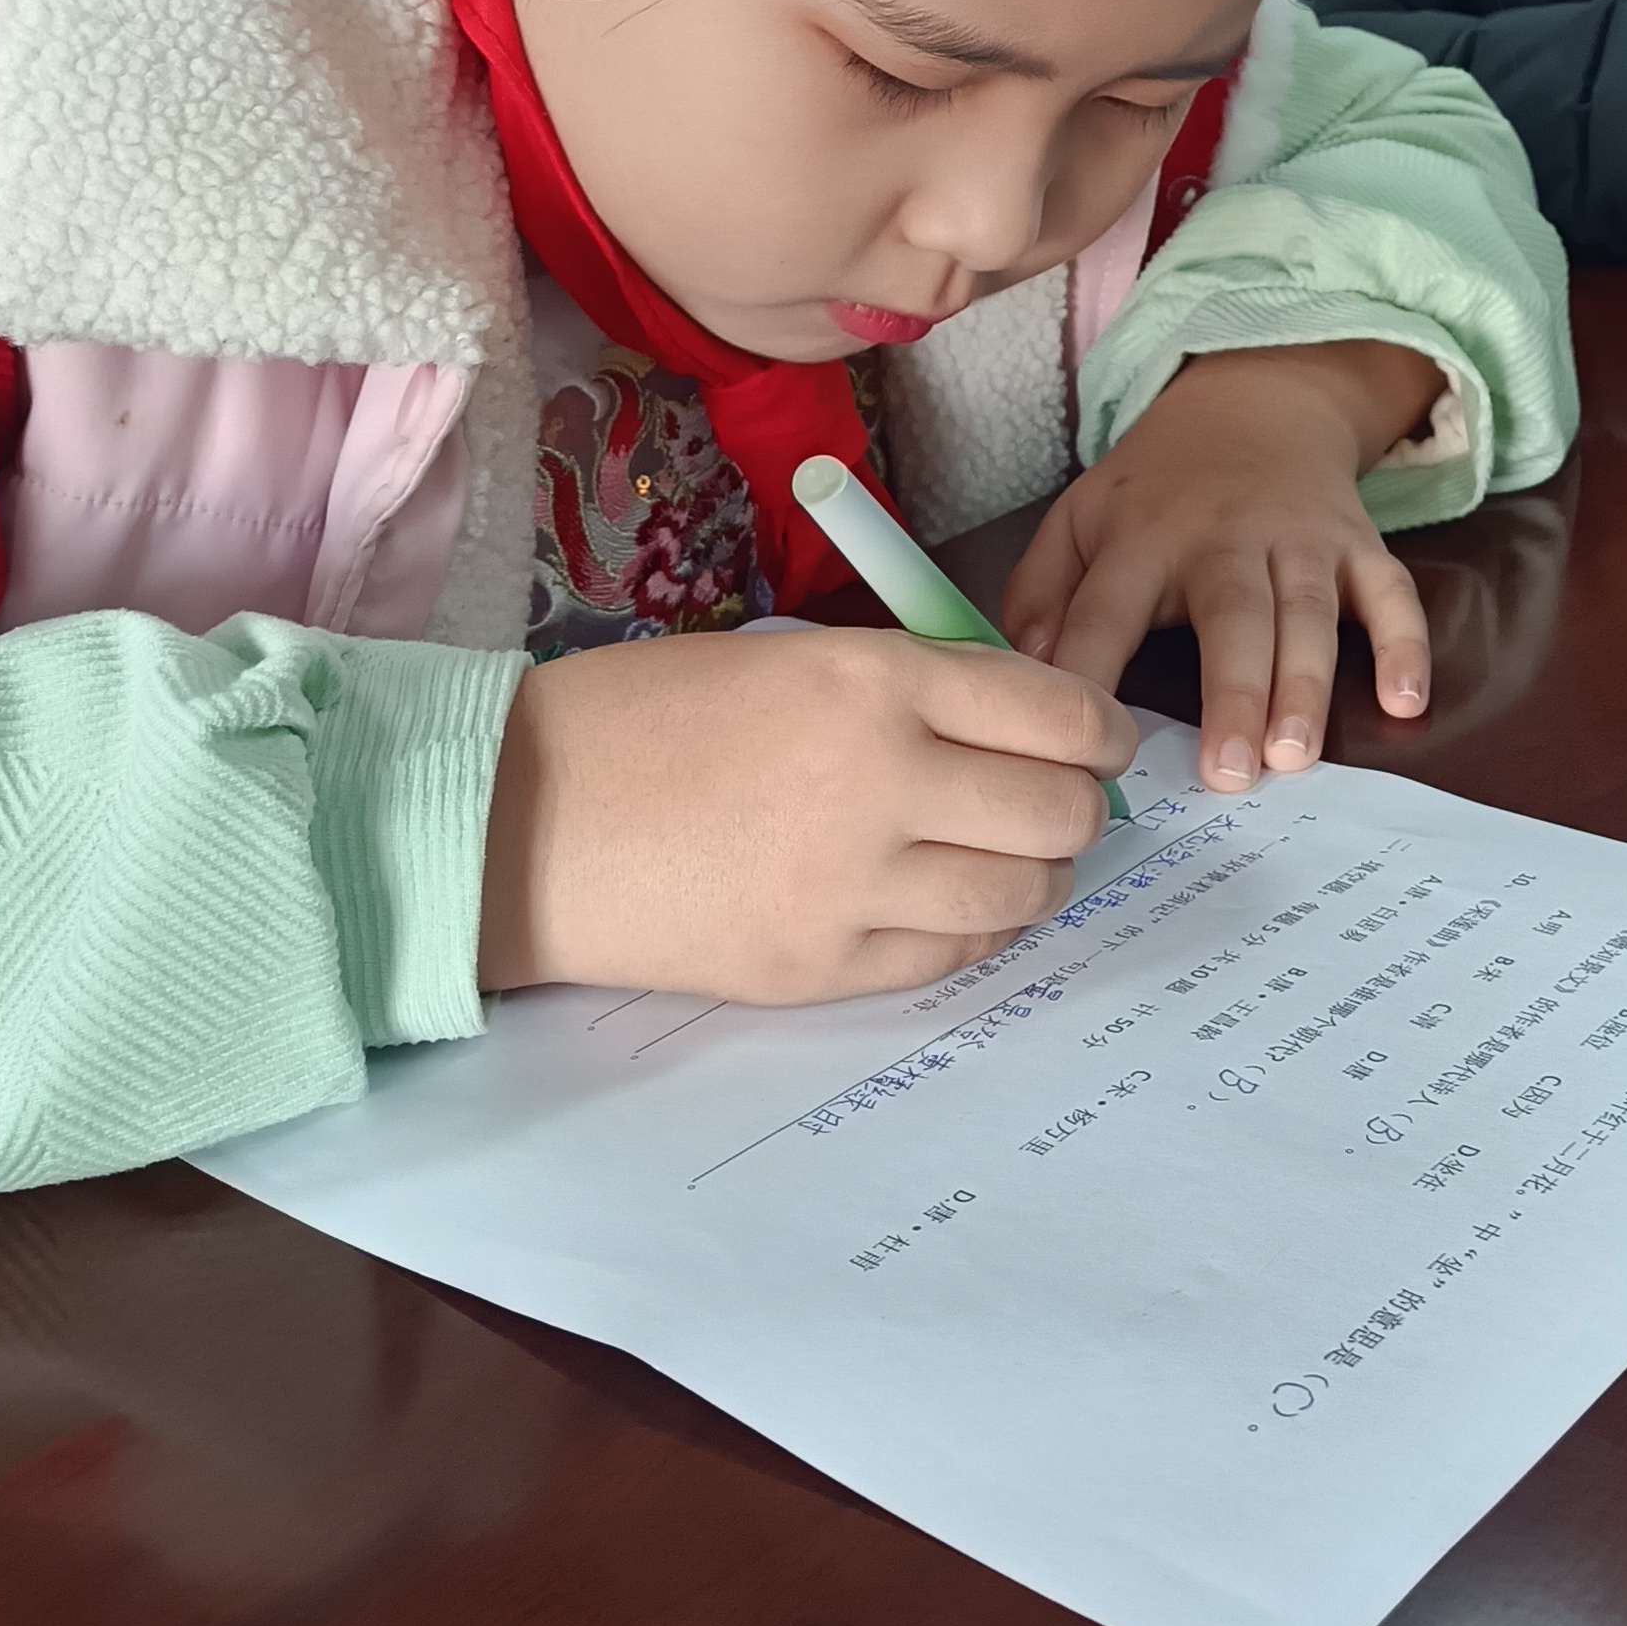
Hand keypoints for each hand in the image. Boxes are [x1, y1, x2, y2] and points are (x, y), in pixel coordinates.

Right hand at [476, 623, 1134, 1004]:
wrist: (521, 820)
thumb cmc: (645, 717)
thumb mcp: (787, 657)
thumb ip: (904, 686)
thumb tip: (1018, 725)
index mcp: (874, 682)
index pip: (1056, 712)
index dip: (1103, 731)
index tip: (1105, 742)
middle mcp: (883, 780)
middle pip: (1058, 809)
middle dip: (1079, 806)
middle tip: (1060, 804)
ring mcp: (854, 885)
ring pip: (1021, 893)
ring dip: (1037, 876)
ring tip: (1014, 861)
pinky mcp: (820, 968)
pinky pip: (949, 958)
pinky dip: (973, 932)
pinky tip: (953, 907)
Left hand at [1002, 341, 1443, 793]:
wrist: (1254, 402)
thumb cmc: (1156, 489)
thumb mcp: (1079, 518)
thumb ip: (1040, 592)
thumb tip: (1026, 671)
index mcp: (1142, 537)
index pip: (1106, 608)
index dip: (1088, 671)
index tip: (1081, 746)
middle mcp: (1224, 537)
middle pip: (1231, 616)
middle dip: (1231, 693)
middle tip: (1226, 773)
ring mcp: (1299, 540)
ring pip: (1307, 614)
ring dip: (1305, 684)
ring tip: (1294, 754)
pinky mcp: (1357, 544)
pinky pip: (1391, 594)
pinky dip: (1405, 646)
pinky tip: (1405, 703)